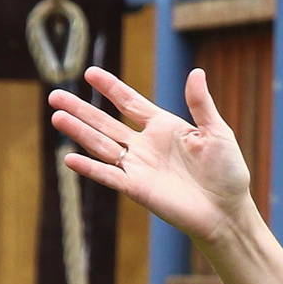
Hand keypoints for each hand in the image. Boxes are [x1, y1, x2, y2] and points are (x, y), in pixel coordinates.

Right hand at [52, 66, 259, 246]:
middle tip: (54, 96)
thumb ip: (201, 104)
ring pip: (101, 145)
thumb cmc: (228, 172)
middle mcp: (145, 145)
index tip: (89, 73)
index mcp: (163, 127)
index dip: (110, 88)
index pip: (129, 102)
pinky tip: (68, 158)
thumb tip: (196, 72)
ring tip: (56, 117)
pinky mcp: (137, 189)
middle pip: (105, 122)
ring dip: (79, 132)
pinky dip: (89, 168)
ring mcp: (139, 167)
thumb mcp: (217, 133)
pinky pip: (108, 176)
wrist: (227, 211)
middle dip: (80, 109)